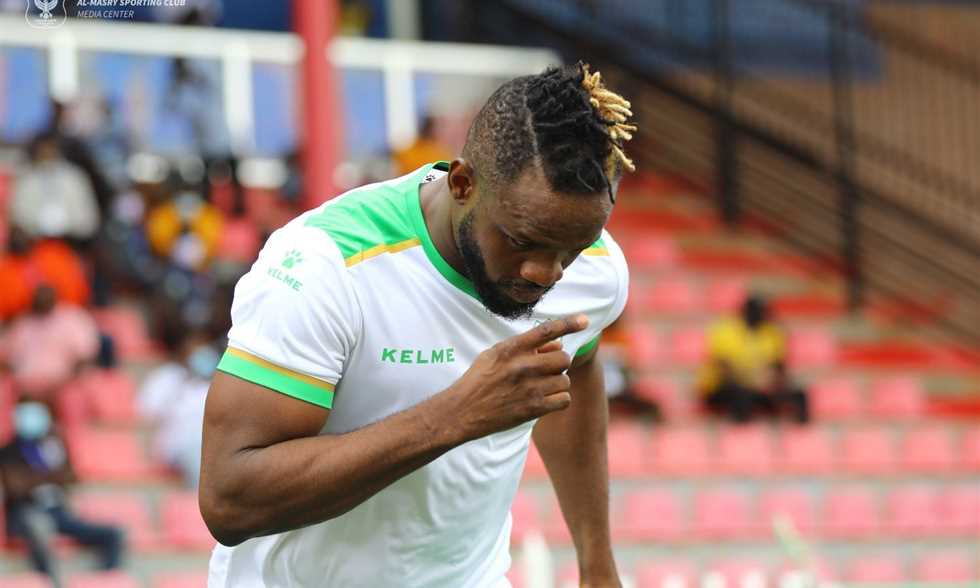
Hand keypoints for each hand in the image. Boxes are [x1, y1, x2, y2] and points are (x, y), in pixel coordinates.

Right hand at [446, 315, 588, 441]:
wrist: (462, 411)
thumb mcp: (494, 355)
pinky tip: (546, 400)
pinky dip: (558, 400)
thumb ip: (524, 348)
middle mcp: (523, 366)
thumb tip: (557, 345)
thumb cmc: (478, 380)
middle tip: (546, 370)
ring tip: (541, 387)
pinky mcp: (533, 408)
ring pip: (565, 380)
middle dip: (559, 364)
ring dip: (558, 384)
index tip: (584, 321)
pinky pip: (564, 400)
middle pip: (564, 359)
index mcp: (511, 348)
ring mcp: (529, 388)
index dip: (568, 324)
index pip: (546, 331)